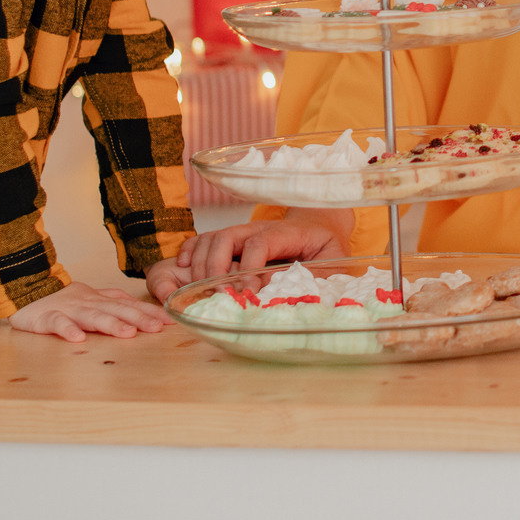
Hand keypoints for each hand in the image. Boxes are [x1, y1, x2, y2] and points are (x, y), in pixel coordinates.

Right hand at [8, 284, 168, 342]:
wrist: (26, 290)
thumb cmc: (62, 300)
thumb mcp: (92, 299)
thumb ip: (114, 303)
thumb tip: (141, 309)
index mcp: (100, 300)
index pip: (129, 305)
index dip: (149, 312)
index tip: (170, 321)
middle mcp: (89, 303)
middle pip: (116, 310)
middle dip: (138, 319)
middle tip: (157, 328)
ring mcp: (68, 310)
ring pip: (92, 316)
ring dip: (110, 324)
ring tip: (127, 333)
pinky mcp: (47, 318)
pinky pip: (58, 323)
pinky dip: (67, 330)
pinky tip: (78, 339)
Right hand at [177, 216, 353, 285]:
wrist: (319, 225)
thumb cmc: (327, 245)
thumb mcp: (334, 261)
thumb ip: (314, 276)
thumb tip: (283, 291)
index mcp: (287, 232)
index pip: (260, 243)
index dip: (249, 267)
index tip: (248, 292)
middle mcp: (260, 229)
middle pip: (227, 237)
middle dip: (217, 266)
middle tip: (220, 294)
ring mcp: (244, 232)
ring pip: (212, 238)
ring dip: (202, 264)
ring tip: (203, 290)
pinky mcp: (233, 240)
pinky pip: (204, 240)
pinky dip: (191, 252)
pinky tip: (185, 271)